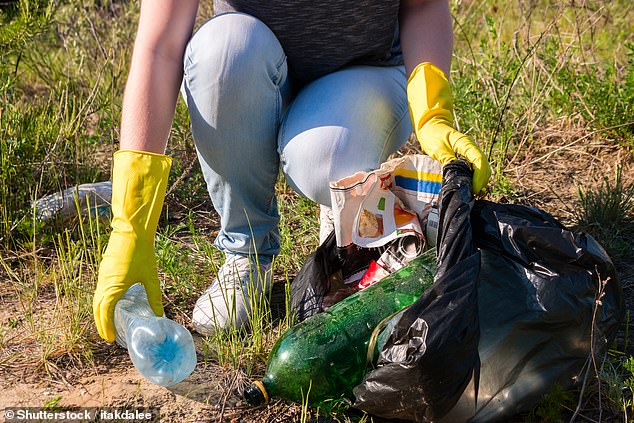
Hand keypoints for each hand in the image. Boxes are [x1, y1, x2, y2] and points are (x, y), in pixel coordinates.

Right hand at [93, 150, 171, 341]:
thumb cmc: (142, 253)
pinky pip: (99, 289)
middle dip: (101, 323)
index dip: (107, 327)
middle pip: (97, 308)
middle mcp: (103, 282)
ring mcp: (102, 275)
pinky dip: (102, 301)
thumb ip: (154, 297)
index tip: (111, 339)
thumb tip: (160, 315)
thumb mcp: (150, 277)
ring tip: (108, 323)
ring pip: (97, 298)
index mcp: (113, 287)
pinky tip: (111, 303)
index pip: (105, 313)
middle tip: (108, 336)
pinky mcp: (104, 269)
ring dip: (100, 312)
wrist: (132, 229)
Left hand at [407, 62, 491, 193]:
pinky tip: (468, 185)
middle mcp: (472, 147)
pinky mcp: (467, 156)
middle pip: (485, 166)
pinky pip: (476, 168)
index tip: (474, 188)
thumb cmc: (433, 135)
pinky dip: (475, 178)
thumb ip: (448, 161)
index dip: (479, 176)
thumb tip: (456, 176)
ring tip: (470, 192)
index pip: (479, 161)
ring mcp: (471, 152)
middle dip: (481, 181)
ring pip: (483, 168)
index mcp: (466, 144)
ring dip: (479, 181)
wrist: (431, 126)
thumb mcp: (438, 149)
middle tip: (471, 194)